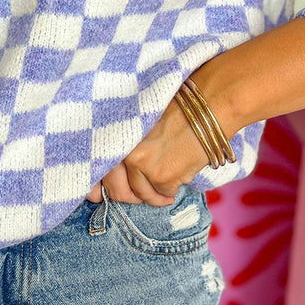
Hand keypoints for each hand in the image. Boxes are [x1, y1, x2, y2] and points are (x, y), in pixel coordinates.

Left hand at [86, 79, 235, 203]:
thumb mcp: (139, 120)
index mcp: (114, 136)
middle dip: (131, 196)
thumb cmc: (177, 108)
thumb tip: (116, 170)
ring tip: (165, 186)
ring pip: (142, 194)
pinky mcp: (163, 177)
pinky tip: (177, 180)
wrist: (207, 108)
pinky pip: (161, 193)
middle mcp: (123, 152)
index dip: (99, 189)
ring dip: (153, 195)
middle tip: (142, 193)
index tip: (101, 195)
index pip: (97, 173)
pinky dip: (169, 191)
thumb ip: (124, 143)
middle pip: (118, 190)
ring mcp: (142, 166)